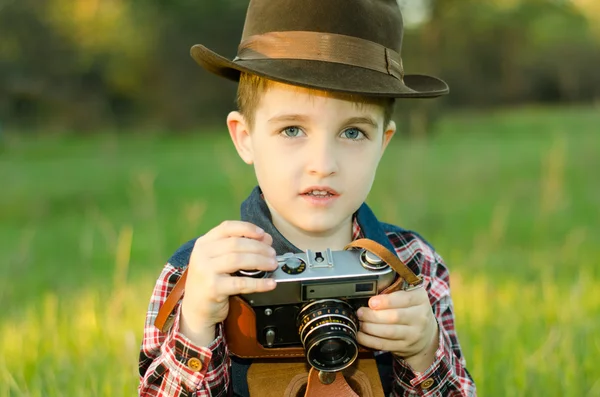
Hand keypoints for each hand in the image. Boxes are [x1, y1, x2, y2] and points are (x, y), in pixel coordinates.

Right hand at [180, 221, 277, 345]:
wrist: (195, 309)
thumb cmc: (210, 281)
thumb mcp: (218, 260)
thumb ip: (239, 247)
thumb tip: (266, 239)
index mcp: (204, 243)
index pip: (227, 227)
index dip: (247, 228)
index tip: (263, 234)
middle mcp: (202, 254)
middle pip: (236, 243)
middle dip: (259, 247)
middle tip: (273, 254)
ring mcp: (206, 270)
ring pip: (239, 260)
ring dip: (260, 261)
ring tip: (272, 265)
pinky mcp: (213, 288)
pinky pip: (241, 283)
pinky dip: (259, 283)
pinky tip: (270, 283)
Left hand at [356, 286, 438, 371]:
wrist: (427, 335)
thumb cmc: (413, 311)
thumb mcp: (411, 297)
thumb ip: (394, 293)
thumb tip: (370, 294)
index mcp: (421, 300)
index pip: (404, 299)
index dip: (386, 301)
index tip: (371, 302)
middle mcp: (420, 317)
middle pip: (394, 317)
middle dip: (373, 315)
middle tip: (360, 312)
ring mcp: (413, 334)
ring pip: (388, 332)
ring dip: (369, 327)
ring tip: (360, 323)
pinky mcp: (405, 347)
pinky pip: (384, 344)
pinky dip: (369, 340)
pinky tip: (360, 335)